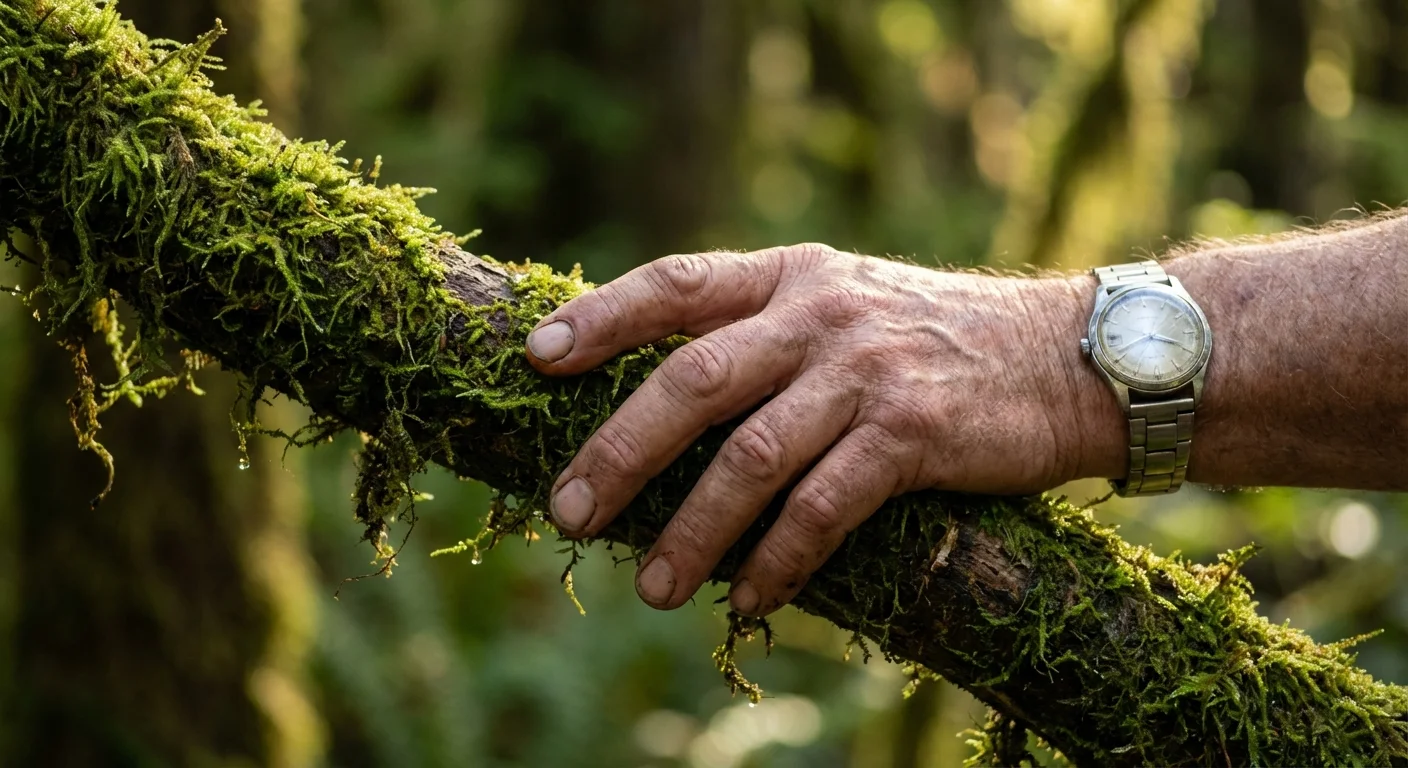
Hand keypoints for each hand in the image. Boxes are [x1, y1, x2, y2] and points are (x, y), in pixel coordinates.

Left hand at [525, 244, 1104, 616]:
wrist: (1066, 357)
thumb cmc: (936, 343)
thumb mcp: (848, 305)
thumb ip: (766, 331)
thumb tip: (661, 400)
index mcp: (793, 277)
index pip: (675, 284)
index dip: (601, 317)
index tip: (536, 357)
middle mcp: (821, 314)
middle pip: (692, 380)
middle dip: (619, 451)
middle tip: (571, 512)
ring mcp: (866, 372)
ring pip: (749, 455)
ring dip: (692, 530)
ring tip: (652, 587)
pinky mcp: (913, 433)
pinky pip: (823, 507)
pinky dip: (778, 560)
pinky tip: (750, 599)